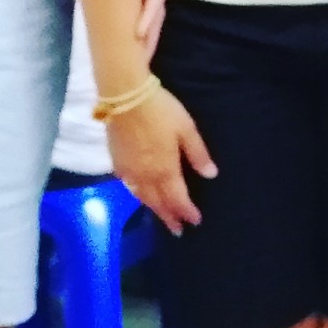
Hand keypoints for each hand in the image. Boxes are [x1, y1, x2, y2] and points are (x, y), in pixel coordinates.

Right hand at [107, 85, 215, 234]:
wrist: (125, 97)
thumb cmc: (161, 111)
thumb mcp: (187, 129)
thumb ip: (198, 154)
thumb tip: (211, 175)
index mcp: (165, 170)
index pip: (177, 199)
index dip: (186, 212)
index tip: (195, 221)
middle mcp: (145, 176)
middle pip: (158, 203)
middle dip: (169, 217)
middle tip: (178, 231)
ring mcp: (128, 170)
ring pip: (141, 197)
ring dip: (153, 209)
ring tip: (161, 216)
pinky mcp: (116, 161)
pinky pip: (127, 185)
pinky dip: (137, 194)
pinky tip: (139, 193)